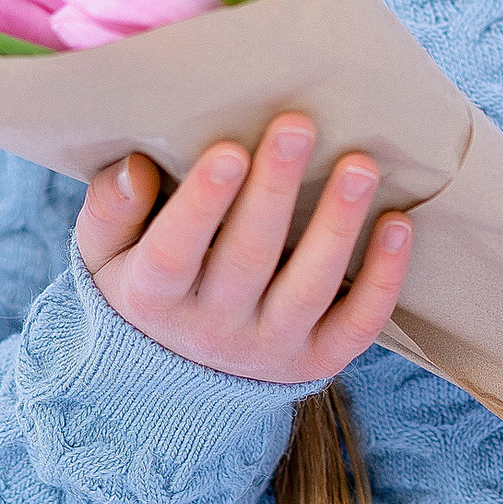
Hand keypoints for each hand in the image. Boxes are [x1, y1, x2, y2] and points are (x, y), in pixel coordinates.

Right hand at [75, 114, 411, 387]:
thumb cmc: (142, 284)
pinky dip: (382, 278)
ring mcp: (269, 350)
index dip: (201, 205)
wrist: (176, 378)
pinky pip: (357, 324)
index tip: (227, 151)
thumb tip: (135, 167)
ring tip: (360, 167)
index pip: (174, 253)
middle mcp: (211, 331)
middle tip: (297, 125)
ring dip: (337, 226)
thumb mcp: (104, 253)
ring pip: (308, 289)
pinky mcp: (317, 361)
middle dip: (274, 190)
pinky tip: (398, 224)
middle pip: (247, 259)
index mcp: (153, 298)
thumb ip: (110, 209)